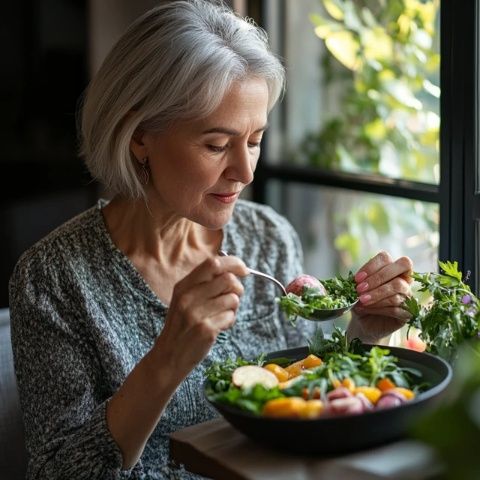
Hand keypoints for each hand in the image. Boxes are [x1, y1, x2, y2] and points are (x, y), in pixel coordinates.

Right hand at [155, 255, 248, 375]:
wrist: (169, 356)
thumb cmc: (183, 325)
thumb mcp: (185, 299)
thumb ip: (204, 283)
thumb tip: (234, 270)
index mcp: (183, 285)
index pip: (213, 263)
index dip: (233, 263)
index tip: (244, 270)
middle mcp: (188, 297)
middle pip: (227, 279)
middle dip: (238, 288)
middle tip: (233, 297)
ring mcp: (196, 313)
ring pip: (232, 299)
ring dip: (233, 308)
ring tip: (222, 315)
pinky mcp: (205, 329)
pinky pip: (230, 317)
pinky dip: (229, 321)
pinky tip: (219, 327)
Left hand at [347, 251, 412, 342]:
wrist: (364, 322)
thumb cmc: (361, 302)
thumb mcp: (356, 290)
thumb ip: (357, 283)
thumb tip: (355, 282)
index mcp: (390, 268)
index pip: (385, 258)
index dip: (371, 267)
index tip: (356, 279)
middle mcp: (403, 279)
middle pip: (402, 266)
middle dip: (378, 277)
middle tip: (360, 289)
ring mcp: (408, 295)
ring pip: (398, 287)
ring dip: (376, 294)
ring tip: (361, 301)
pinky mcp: (408, 312)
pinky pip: (396, 307)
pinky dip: (378, 308)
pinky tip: (365, 309)